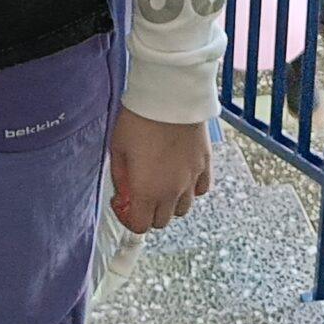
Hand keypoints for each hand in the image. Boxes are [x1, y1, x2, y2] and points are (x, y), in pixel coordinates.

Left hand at [108, 109, 211, 234]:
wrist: (170, 97)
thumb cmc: (138, 120)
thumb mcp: (117, 148)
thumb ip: (120, 178)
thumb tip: (124, 194)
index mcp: (147, 191)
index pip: (140, 226)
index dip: (128, 218)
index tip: (122, 202)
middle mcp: (172, 192)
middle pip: (161, 221)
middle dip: (148, 212)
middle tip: (139, 192)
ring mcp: (191, 180)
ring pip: (182, 209)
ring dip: (170, 203)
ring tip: (161, 183)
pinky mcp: (205, 165)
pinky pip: (201, 190)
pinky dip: (191, 190)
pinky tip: (182, 176)